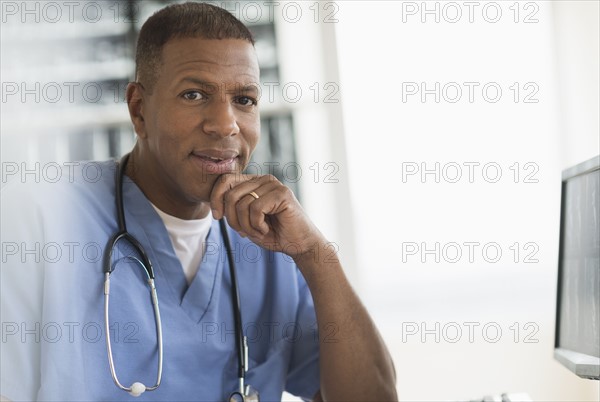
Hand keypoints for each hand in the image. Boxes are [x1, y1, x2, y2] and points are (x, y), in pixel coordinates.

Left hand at [210, 174, 324, 257]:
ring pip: (242, 203)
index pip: (226, 180)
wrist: (300, 245)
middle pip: (231, 194)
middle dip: (232, 219)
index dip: (216, 198)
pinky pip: (255, 209)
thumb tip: (217, 203)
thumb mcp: (247, 222)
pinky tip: (267, 230)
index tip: (217, 217)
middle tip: (244, 233)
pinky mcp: (282, 194)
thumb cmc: (274, 234)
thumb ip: (233, 209)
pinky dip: (257, 225)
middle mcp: (264, 179)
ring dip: (246, 226)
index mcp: (254, 182)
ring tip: (259, 232)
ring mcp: (274, 185)